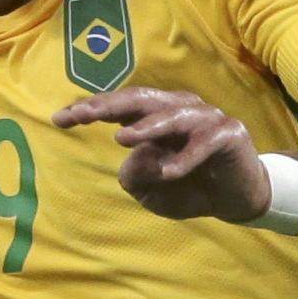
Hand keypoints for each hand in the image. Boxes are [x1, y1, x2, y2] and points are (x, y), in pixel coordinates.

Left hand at [52, 86, 270, 223]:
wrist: (238, 199)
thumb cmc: (189, 188)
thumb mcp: (152, 191)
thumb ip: (136, 178)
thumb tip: (132, 161)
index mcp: (156, 116)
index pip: (120, 107)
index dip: (91, 109)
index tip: (59, 118)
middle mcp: (179, 109)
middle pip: (141, 100)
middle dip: (110, 105)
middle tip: (84, 115)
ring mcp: (206, 118)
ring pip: (173, 115)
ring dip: (147, 127)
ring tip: (122, 140)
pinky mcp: (229, 134)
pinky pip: (204, 144)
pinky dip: (185, 159)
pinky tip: (169, 173)